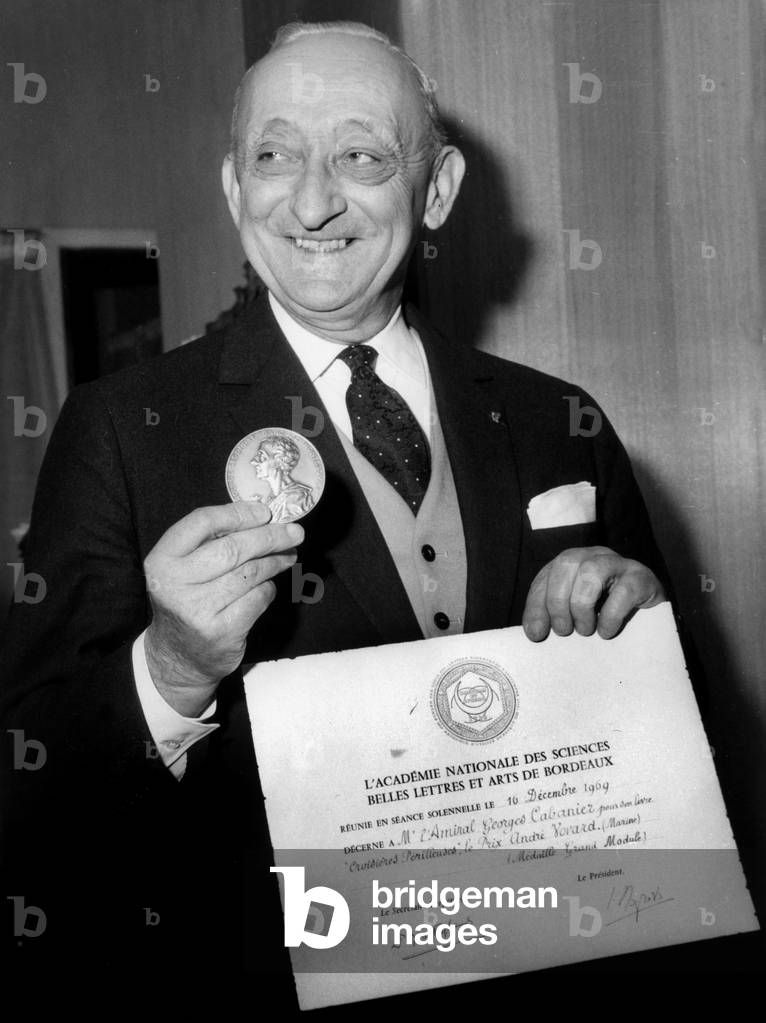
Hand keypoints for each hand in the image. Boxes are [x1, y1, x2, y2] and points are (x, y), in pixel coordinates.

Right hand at [143, 501, 301, 714]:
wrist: (178, 658)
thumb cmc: (188, 602)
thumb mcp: (183, 569)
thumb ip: (210, 542)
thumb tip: (261, 517)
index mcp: (162, 560)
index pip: (202, 522)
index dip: (238, 513)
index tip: (264, 512)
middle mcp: (174, 584)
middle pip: (232, 548)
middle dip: (269, 537)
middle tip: (294, 532)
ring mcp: (197, 610)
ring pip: (250, 573)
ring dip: (275, 562)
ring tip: (288, 556)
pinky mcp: (221, 631)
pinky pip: (258, 598)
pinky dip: (268, 589)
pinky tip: (268, 586)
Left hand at [522, 546, 665, 641]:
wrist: (651, 620)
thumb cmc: (605, 617)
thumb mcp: (575, 616)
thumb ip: (554, 618)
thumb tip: (534, 632)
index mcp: (573, 563)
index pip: (546, 575)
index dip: (537, 604)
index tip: (536, 633)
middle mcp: (594, 556)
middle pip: (566, 563)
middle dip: (558, 601)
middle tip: (564, 630)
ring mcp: (619, 564)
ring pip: (592, 571)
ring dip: (582, 605)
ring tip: (585, 630)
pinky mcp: (642, 578)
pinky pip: (623, 590)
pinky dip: (610, 615)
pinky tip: (606, 631)